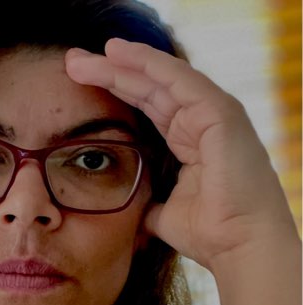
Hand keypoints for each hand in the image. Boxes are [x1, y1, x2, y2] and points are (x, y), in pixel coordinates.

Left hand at [65, 38, 297, 270]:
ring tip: (84, 56)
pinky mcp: (220, 113)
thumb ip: (147, 203)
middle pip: (147, 89)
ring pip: (159, 79)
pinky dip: (149, 63)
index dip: (114, 94)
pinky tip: (118, 52)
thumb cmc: (208, 233)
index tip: (77, 86)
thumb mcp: (162, 213)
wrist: (237, 248)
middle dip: (109, 73)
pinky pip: (179, 79)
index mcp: (187, 142)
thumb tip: (131, 208)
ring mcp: (211, 115)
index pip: (145, 108)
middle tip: (72, 62)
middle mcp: (199, 123)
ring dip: (121, 64)